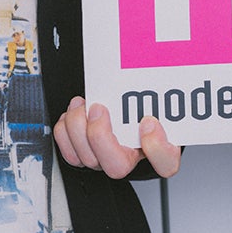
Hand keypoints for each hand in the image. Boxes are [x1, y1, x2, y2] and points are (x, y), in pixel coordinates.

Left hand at [53, 97, 180, 178]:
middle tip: (99, 108)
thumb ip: (158, 91)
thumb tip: (162, 66)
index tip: (149, 121)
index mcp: (156, 147)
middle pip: (116, 166)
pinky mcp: (84, 156)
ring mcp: (105, 160)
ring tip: (82, 104)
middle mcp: (129, 158)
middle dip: (100, 135)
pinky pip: (69, 153)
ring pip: (87, 159)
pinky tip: (74, 113)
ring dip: (78, 128)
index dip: (157, 147)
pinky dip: (66, 130)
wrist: (122, 107)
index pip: (166, 163)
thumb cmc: (139, 104)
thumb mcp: (155, 96)